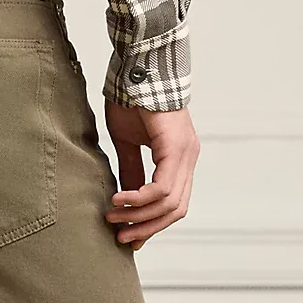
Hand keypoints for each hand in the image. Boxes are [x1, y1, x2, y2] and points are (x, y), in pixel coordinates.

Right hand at [103, 103, 199, 248]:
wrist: (138, 64)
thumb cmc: (131, 97)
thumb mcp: (127, 142)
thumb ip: (131, 170)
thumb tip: (127, 198)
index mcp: (179, 158)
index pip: (173, 203)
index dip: (152, 223)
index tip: (130, 236)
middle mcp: (188, 157)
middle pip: (176, 210)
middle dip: (147, 228)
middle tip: (121, 237)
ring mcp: (186, 152)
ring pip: (169, 203)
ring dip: (139, 216)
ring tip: (114, 219)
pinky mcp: (176, 147)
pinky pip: (160, 188)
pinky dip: (138, 199)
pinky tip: (118, 200)